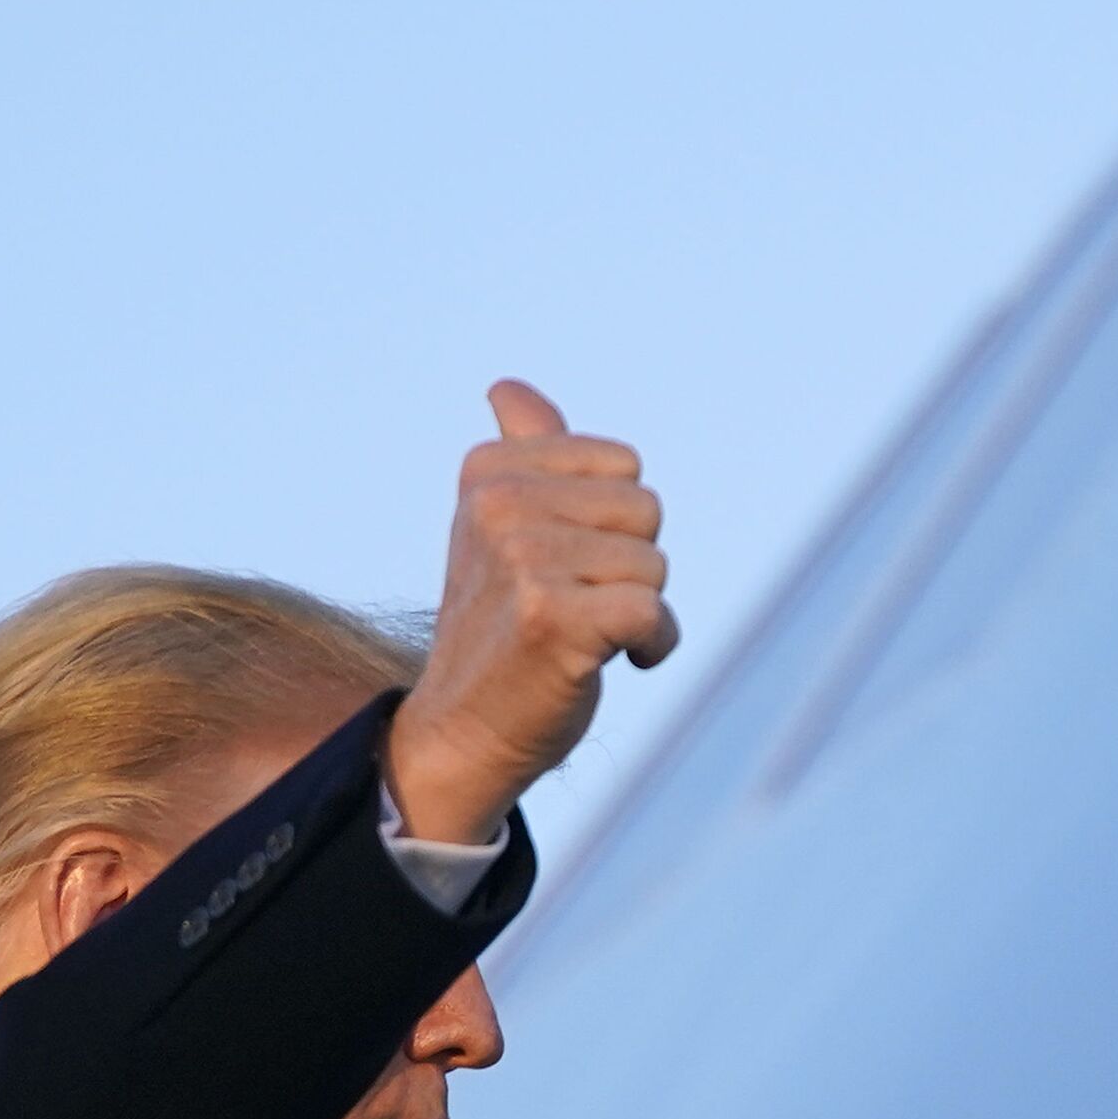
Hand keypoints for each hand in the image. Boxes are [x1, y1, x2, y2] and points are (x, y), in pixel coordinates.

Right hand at [384, 380, 678, 841]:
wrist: (463, 732)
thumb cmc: (501, 625)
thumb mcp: (500, 526)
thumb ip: (521, 451)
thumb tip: (507, 386)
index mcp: (490, 471)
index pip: (623, 465)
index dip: (614, 523)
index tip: (564, 560)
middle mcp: (499, 506)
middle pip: (646, 510)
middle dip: (631, 566)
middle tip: (575, 605)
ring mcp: (523, 560)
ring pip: (654, 565)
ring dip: (637, 610)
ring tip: (581, 636)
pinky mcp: (552, 618)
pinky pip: (653, 613)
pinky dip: (651, 646)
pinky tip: (610, 663)